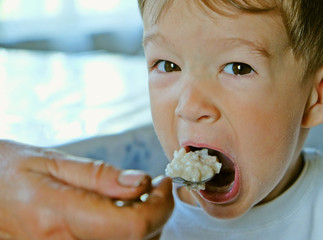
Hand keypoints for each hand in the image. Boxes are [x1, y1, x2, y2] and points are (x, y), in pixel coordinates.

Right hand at [0, 140, 173, 239]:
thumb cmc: (9, 172)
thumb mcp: (52, 162)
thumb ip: (99, 175)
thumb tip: (140, 182)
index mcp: (61, 215)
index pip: (134, 226)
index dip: (160, 206)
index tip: (162, 184)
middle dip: (157, 214)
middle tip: (153, 188)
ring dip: (145, 226)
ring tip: (136, 197)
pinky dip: (128, 235)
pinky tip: (119, 214)